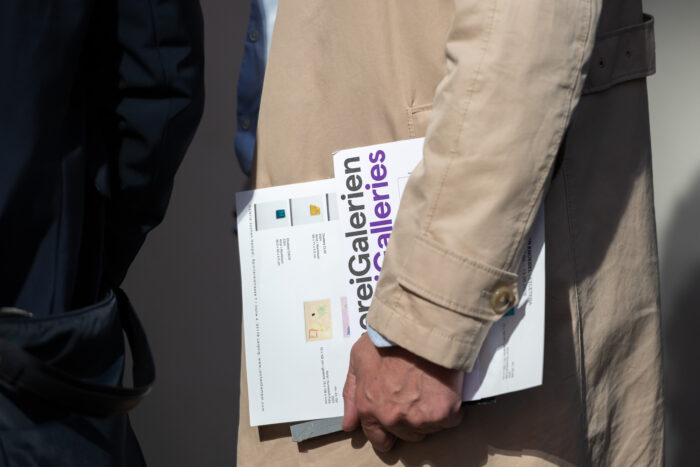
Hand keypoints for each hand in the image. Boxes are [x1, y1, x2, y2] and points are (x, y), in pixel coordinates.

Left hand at [341, 333, 463, 451]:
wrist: (419, 327)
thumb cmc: (388, 338)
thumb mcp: (358, 360)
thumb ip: (351, 394)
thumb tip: (349, 424)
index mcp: (370, 408)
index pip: (379, 439)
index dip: (389, 430)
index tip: (397, 420)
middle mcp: (392, 418)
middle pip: (408, 435)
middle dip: (411, 418)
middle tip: (416, 392)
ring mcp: (419, 418)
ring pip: (429, 428)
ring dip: (431, 413)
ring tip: (429, 386)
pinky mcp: (444, 413)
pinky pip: (451, 420)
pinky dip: (450, 406)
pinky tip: (444, 387)